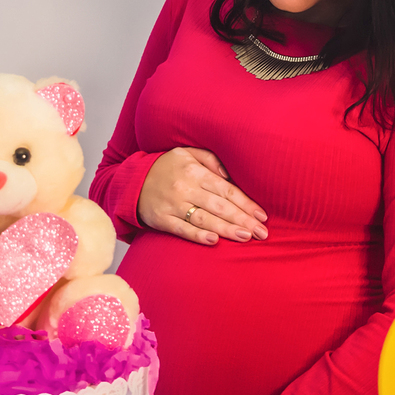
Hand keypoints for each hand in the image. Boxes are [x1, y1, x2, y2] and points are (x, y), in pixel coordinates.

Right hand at [138, 147, 267, 244]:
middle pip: (219, 206)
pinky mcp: (161, 219)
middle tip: (262, 232)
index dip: (246, 203)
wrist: (132, 181)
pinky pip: (181, 228)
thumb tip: (231, 175)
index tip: (262, 215)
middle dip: (243, 219)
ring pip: (204, 219)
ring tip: (246, 237)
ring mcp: (172, 204)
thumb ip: (211, 160)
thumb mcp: (187, 154)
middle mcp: (185, 188)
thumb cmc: (166, 168)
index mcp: (194, 171)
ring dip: (226, 229)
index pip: (226, 189)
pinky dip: (197, 235)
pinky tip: (214, 241)